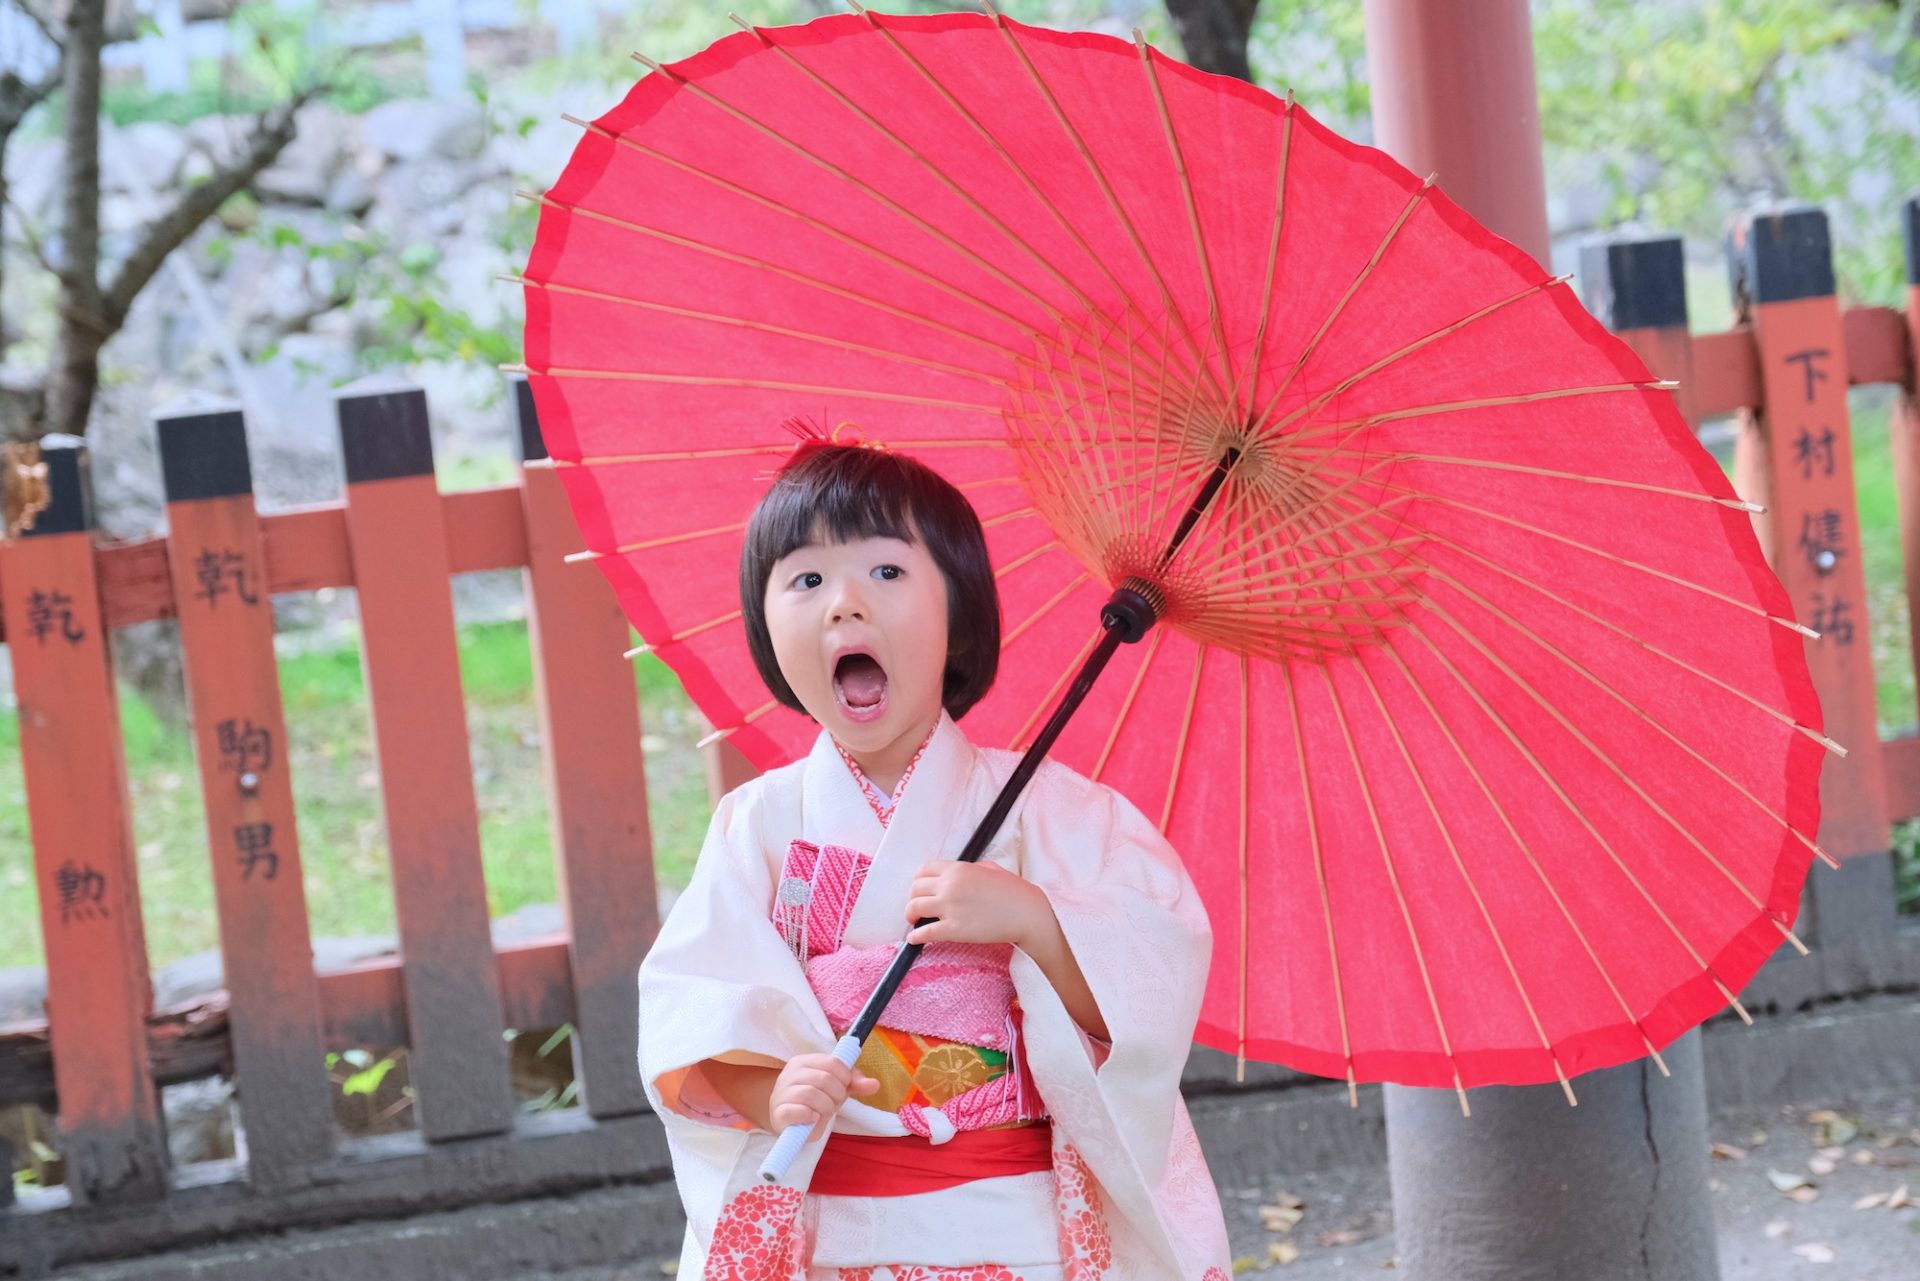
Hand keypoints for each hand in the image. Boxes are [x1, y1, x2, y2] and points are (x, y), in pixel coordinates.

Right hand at [768, 1052, 878, 1133]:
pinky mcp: (779, 1114)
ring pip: (811, 1094)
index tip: (844, 1087)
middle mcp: (789, 1073)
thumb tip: (874, 1084)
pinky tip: (813, 1119)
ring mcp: (782, 1093)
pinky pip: (797, 1111)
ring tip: (823, 1113)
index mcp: (803, 1061)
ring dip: (825, 1108)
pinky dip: (810, 1116)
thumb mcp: (836, 1087)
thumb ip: (855, 1082)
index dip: (845, 1077)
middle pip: (824, 1078)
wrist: (789, 1122)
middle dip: (836, 1095)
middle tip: (834, 1104)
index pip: (832, 1062)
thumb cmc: (815, 1100)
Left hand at [905, 859, 1051, 948]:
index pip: (924, 869)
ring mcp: (950, 908)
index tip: (920, 888)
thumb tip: (958, 874)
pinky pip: (924, 933)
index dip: (919, 880)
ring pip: (914, 908)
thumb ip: (970, 869)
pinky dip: (915, 936)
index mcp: (958, 869)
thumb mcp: (990, 869)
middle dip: (913, 897)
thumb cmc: (1014, 891)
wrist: (1027, 913)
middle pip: (915, 888)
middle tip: (917, 906)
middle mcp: (950, 885)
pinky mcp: (953, 930)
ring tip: (913, 921)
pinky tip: (913, 939)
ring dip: (910, 915)